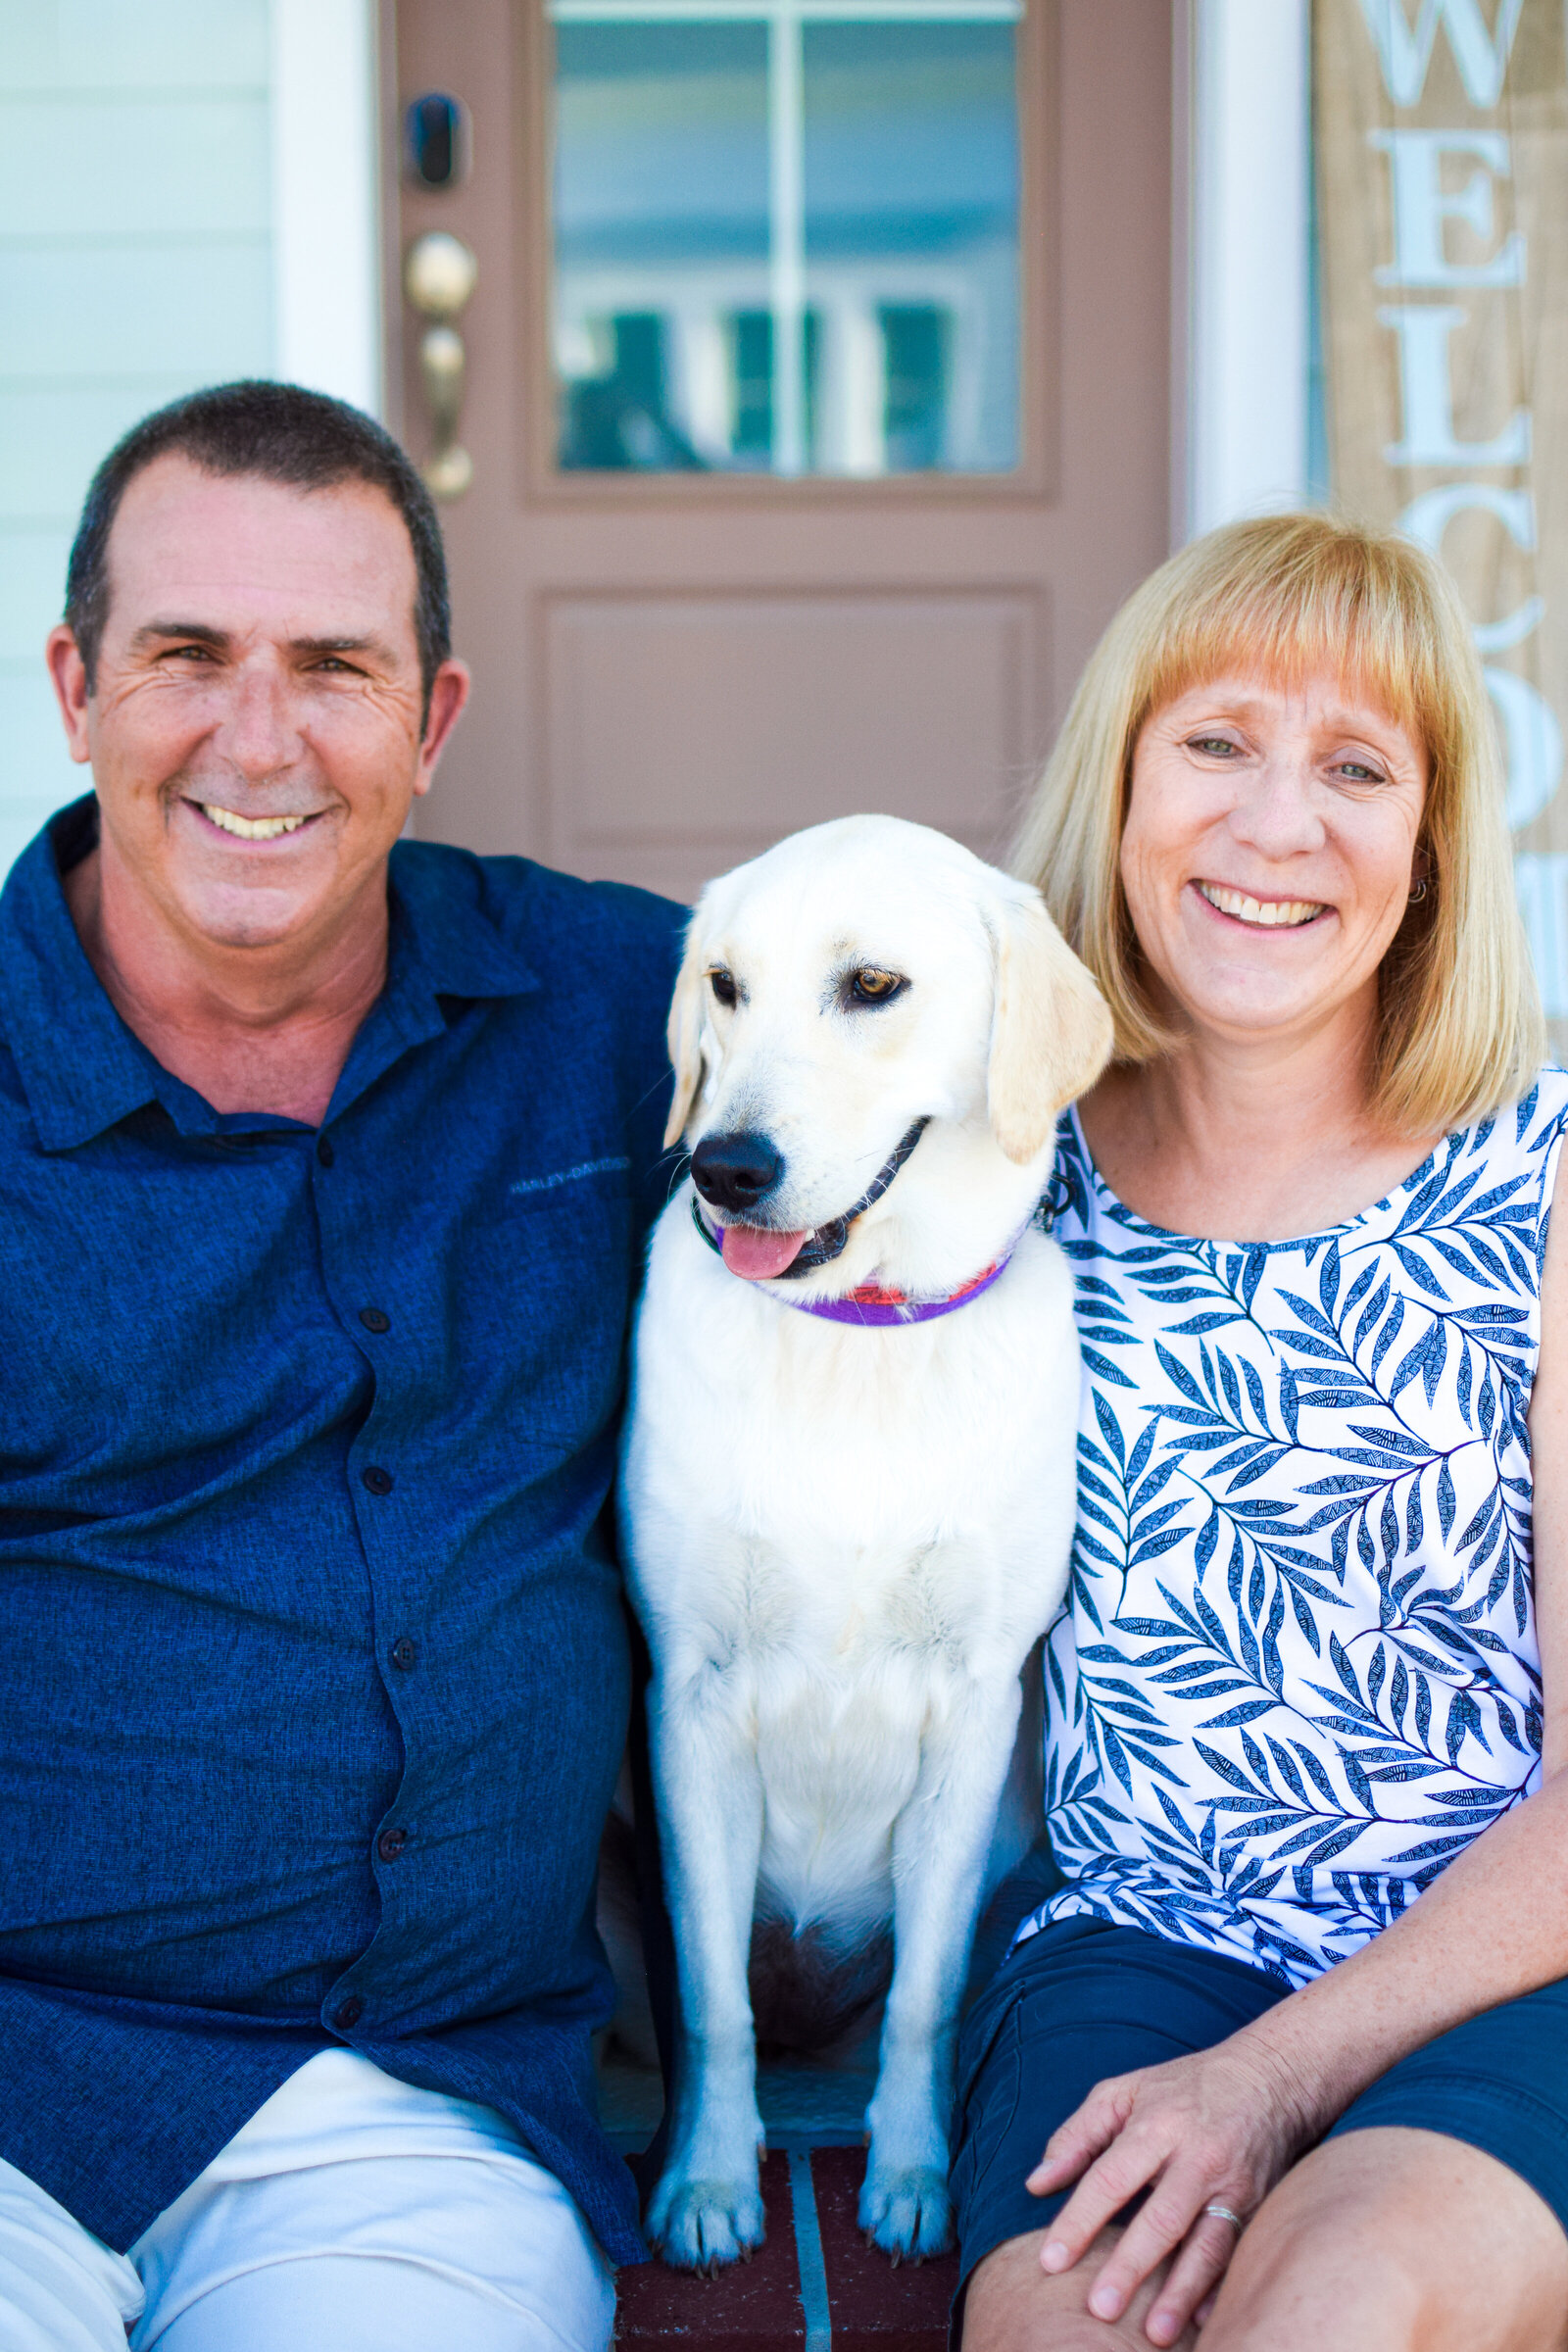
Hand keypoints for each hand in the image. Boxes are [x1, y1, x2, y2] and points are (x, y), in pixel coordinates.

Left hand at [1027, 2032, 1316, 2343]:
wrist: (1269, 2078)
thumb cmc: (1181, 2088)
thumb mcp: (1123, 2092)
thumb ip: (1076, 2137)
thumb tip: (1036, 2185)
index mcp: (1156, 2126)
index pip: (1109, 2179)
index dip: (1078, 2221)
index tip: (1049, 2262)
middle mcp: (1197, 2158)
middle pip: (1161, 2218)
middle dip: (1131, 2266)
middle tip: (1099, 2310)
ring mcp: (1234, 2186)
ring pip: (1207, 2245)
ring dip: (1181, 2292)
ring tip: (1154, 2334)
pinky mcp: (1260, 2207)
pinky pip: (1240, 2254)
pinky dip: (1224, 2290)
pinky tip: (1206, 2322)